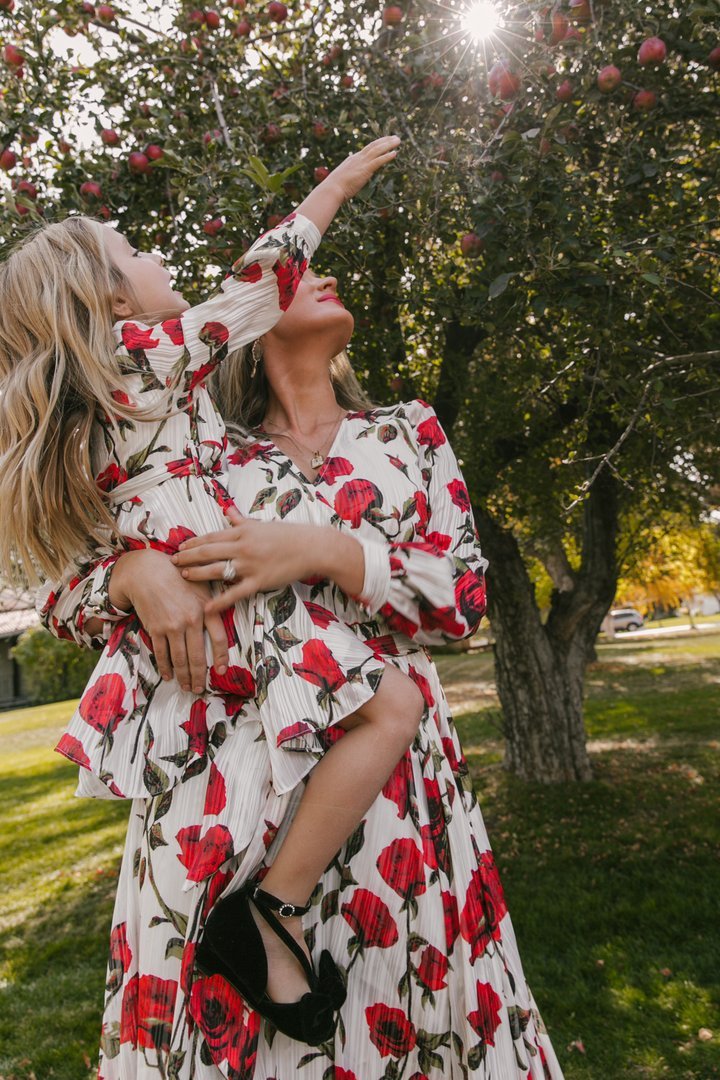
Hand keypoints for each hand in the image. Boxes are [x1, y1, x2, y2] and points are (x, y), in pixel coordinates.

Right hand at [109, 549, 229, 692]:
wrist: (147, 571)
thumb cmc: (177, 577)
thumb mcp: (202, 586)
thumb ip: (214, 603)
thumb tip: (227, 617)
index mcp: (206, 609)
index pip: (219, 638)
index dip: (221, 657)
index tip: (221, 670)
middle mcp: (191, 620)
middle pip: (197, 656)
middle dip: (199, 676)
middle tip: (200, 688)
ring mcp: (172, 626)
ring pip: (180, 659)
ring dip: (183, 677)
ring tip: (186, 687)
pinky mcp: (156, 628)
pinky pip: (162, 654)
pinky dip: (165, 667)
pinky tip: (168, 675)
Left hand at [173, 509, 325, 612]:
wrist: (312, 547)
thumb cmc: (289, 535)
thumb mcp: (262, 524)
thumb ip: (241, 521)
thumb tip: (227, 512)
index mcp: (243, 532)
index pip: (211, 537)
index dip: (193, 543)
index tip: (180, 547)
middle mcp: (243, 547)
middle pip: (208, 552)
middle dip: (188, 557)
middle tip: (173, 562)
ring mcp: (250, 565)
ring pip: (216, 570)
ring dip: (197, 573)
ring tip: (183, 577)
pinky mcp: (259, 581)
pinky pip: (235, 593)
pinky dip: (220, 601)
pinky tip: (207, 607)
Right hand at [327, 135, 400, 201]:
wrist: (332, 189)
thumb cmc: (335, 188)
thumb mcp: (343, 179)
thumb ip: (350, 178)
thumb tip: (351, 182)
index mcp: (353, 160)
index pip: (367, 149)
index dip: (377, 144)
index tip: (385, 141)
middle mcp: (358, 158)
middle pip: (374, 145)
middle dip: (385, 140)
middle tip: (395, 137)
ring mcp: (362, 163)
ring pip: (378, 150)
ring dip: (389, 144)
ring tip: (398, 140)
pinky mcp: (365, 170)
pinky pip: (379, 161)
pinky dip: (387, 156)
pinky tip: (395, 153)